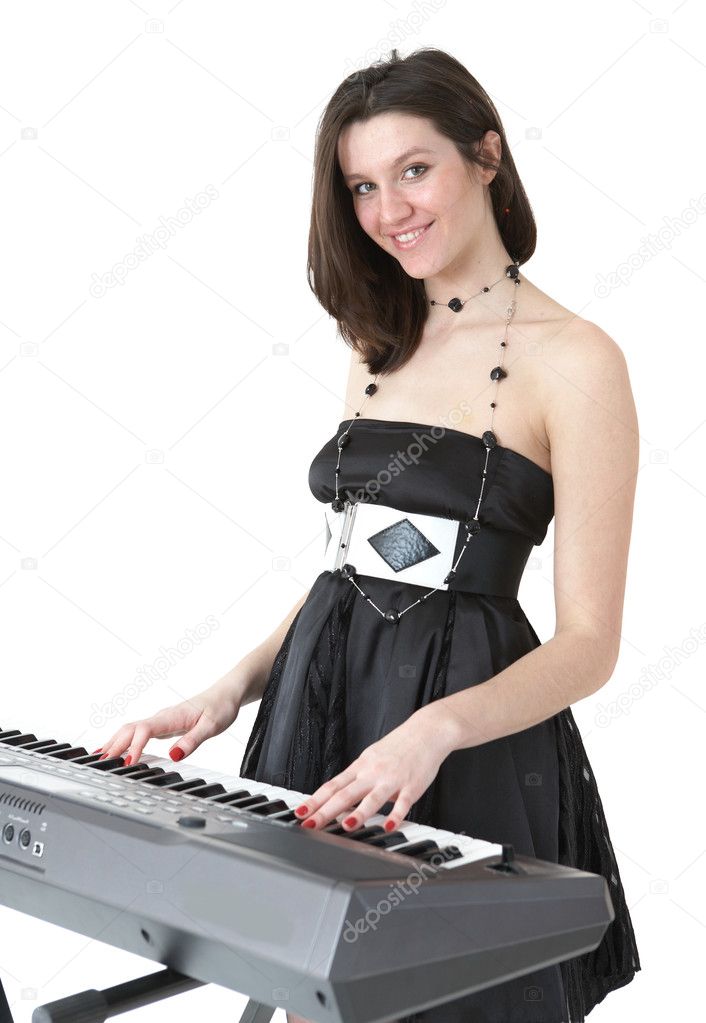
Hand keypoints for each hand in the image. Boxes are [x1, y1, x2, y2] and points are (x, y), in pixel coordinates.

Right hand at [94, 685, 241, 765]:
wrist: (227, 693)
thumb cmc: (221, 707)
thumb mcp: (213, 726)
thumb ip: (193, 740)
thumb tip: (174, 756)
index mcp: (172, 716)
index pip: (145, 730)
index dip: (134, 746)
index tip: (128, 763)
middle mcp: (162, 717)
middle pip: (130, 729)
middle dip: (115, 745)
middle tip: (101, 764)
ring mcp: (161, 721)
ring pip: (130, 729)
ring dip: (115, 742)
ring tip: (99, 758)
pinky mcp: (163, 725)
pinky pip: (138, 732)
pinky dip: (124, 741)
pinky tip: (117, 750)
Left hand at [293, 707, 453, 832]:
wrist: (425, 731)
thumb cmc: (398, 746)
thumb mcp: (371, 758)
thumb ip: (358, 778)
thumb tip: (342, 800)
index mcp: (360, 766)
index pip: (332, 785)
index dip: (315, 800)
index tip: (300, 812)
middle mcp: (372, 772)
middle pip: (345, 793)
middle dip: (326, 810)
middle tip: (311, 824)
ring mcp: (392, 779)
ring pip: (372, 798)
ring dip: (359, 813)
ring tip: (347, 826)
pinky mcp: (411, 786)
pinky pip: (403, 803)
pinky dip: (395, 815)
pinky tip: (389, 827)